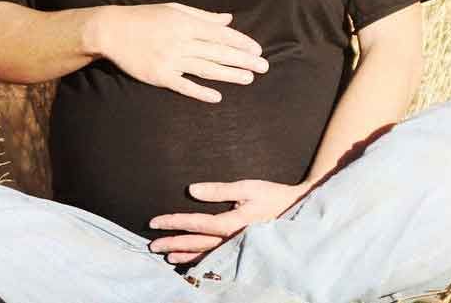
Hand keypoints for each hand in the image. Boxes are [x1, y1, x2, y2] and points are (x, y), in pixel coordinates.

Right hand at [90, 2, 269, 101]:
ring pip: (206, 69)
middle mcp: (181, 41)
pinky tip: (217, 97)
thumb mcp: (175, 9)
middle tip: (264, 67)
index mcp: (187, 23)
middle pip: (219, 53)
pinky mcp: (159, 76)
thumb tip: (228, 19)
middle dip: (244, 60)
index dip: (241, 43)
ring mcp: (170, 60)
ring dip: (230, 75)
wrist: (111, 30)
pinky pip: (184, 86)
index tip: (257, 50)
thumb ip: (203, 16)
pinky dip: (201, 92)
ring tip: (249, 79)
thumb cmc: (145, 17)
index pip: (221, 34)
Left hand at [147, 180, 310, 264]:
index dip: (173, 222)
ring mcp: (237, 248)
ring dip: (184, 256)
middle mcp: (231, 240)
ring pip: (205, 256)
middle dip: (172, 243)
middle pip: (195, 244)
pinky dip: (201, 262)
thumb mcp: (247, 187)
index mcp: (230, 223)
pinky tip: (192, 262)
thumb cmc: (273, 196)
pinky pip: (217, 260)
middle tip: (152, 245)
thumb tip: (192, 190)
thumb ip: (219, 190)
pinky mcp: (242, 251)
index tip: (154, 222)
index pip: (194, 224)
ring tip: (168, 256)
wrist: (298, 210)